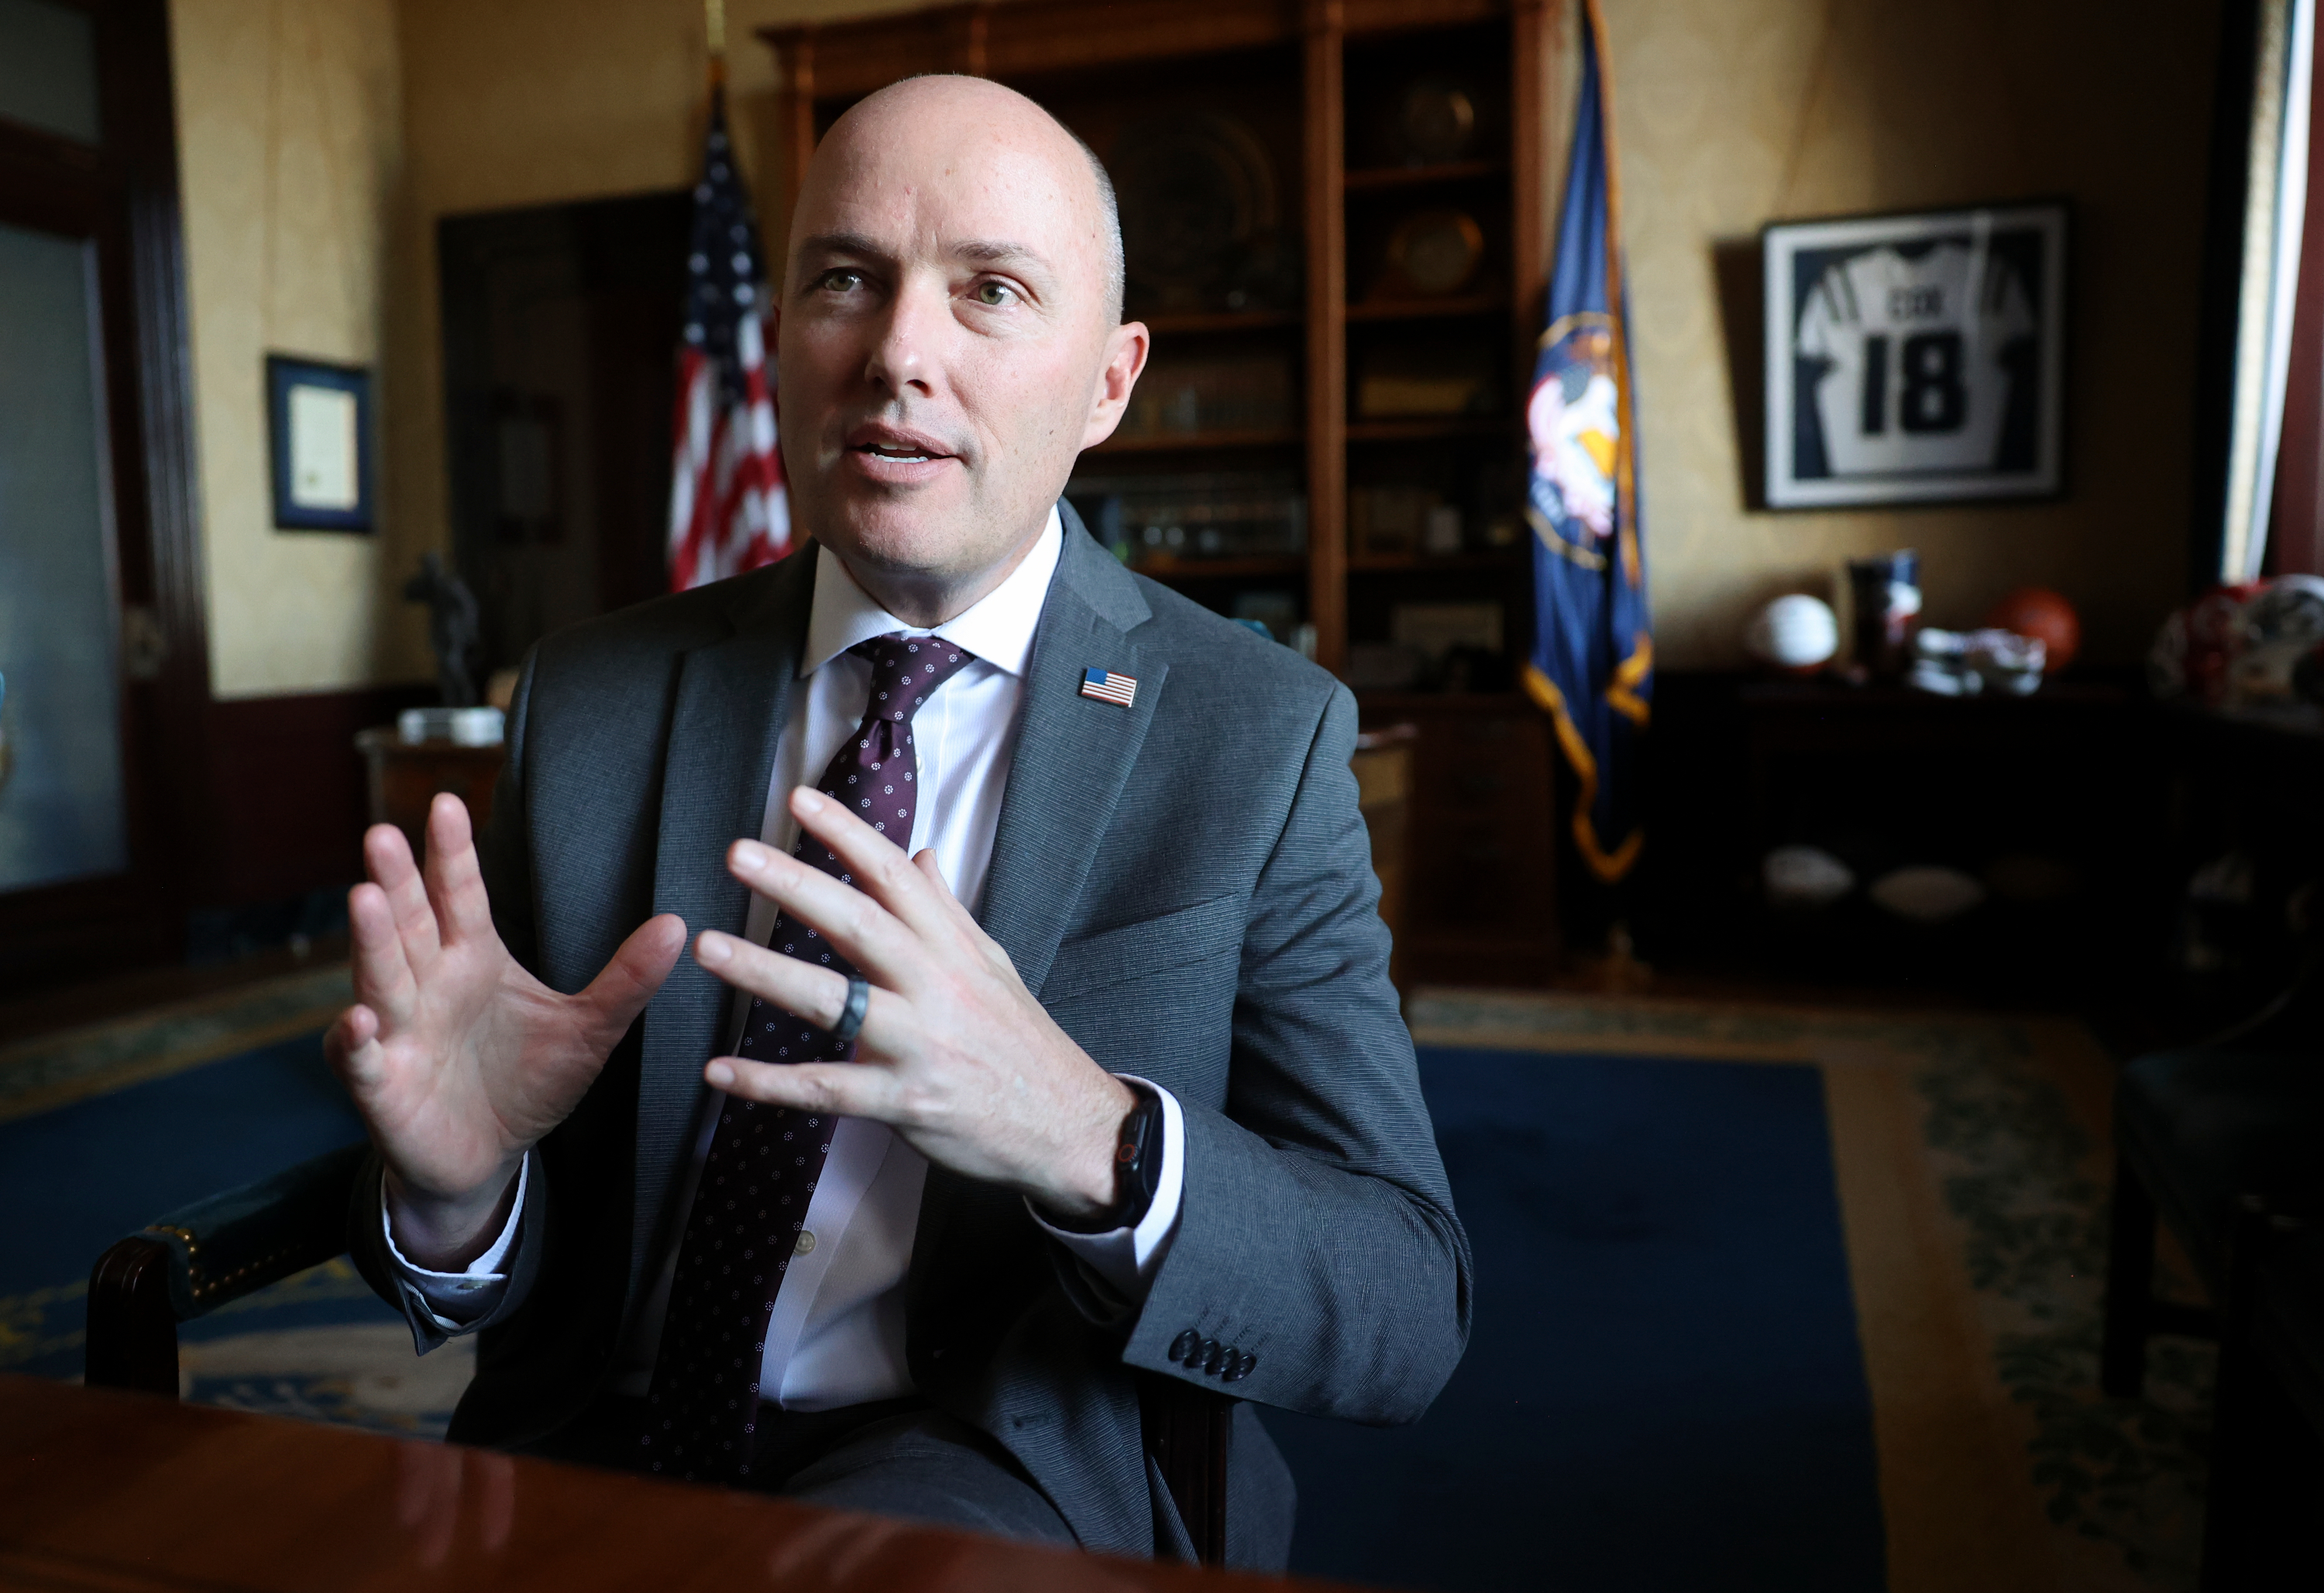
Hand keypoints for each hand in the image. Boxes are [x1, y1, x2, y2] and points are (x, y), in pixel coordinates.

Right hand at [326, 794, 684, 1267]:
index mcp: (472, 957)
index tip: (448, 802)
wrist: (487, 1155)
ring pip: (380, 976)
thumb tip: (678, 924)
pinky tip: (361, 1019)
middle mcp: (428, 983)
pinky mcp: (381, 1083)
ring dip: (371, 939)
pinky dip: (356, 1039)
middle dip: (397, 880)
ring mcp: (398, 1030)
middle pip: (410, 922)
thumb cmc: (528, 1081)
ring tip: (365, 897)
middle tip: (384, 834)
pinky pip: (361, 1056)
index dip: (453, 853)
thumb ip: (627, 980)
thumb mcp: (589, 1029)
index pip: (460, 895)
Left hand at [692, 786, 1133, 1220]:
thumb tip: (923, 854)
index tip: (801, 800)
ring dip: (764, 973)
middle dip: (796, 886)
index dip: (847, 835)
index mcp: (953, 948)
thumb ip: (948, 910)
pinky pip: (825, 1089)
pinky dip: (769, 1082)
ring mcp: (918, 1044)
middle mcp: (935, 987)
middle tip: (739, 855)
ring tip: (708, 947)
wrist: (1068, 1126)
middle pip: (859, 924)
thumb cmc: (1022, 1042)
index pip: (896, 876)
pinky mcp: (903, 1101)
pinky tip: (719, 1070)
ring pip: (832, 1002)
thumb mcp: (993, 965)